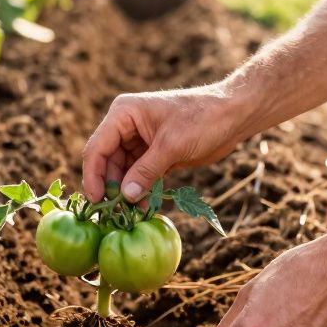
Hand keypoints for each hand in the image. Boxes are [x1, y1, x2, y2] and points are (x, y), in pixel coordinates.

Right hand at [81, 85, 246, 201]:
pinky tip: (143, 206)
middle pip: (106, 161)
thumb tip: (125, 196)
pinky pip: (139, 175)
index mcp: (123, 114)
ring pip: (122, 171)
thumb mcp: (172, 146)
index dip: (94, 175)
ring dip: (125, 191)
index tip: (97, 200)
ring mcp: (139, 140)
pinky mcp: (154, 153)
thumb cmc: (202, 119)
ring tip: (130, 212)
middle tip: (114, 213)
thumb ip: (146, 171)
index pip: (97, 147)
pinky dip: (140, 189)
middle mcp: (126, 126)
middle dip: (110, 186)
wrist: (233, 115)